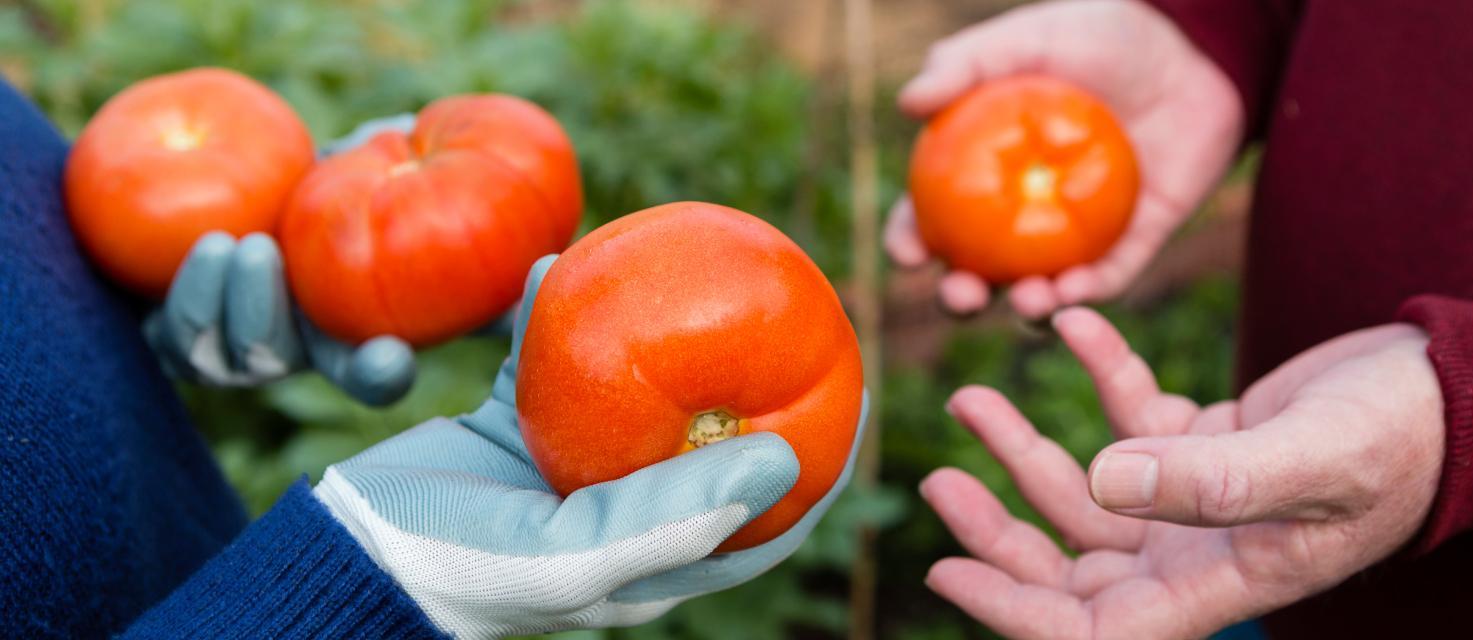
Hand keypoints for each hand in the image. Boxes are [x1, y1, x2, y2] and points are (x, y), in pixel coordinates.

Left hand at [143, 114, 421, 404]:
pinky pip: (160, 337)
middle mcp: (284, 356)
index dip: (380, 372)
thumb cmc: (318, 186)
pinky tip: (171, 247)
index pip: (370, 373)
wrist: (232, 209)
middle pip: (269, 358)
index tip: (388, 354)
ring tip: (216, 245)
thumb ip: (382, 161)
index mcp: (344, 337)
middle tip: (259, 248)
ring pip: (206, 357)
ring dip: (204, 305)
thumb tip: (401, 128)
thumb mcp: (356, 171)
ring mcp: (224, 355)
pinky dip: (166, 297)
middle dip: (258, 314)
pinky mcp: (172, 338)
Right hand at [313, 255, 868, 638]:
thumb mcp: (576, 556)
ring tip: (678, 259)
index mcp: (659, 557)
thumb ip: (677, 514)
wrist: (350, 555)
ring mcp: (570, 467)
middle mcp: (626, 510)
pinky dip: (556, 314)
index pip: (767, 511)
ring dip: (653, 328)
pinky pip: (551, 359)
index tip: (860, 387)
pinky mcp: (513, 430)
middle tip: (784, 299)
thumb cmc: (465, 571)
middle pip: (711, 435)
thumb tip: (790, 456)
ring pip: (635, 385)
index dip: (823, 454)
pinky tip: (558, 264)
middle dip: (750, 373)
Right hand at [886, 0, 1243, 317]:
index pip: (932, 216)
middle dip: (960, 296)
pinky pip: (1107, 279)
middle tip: (962, 296)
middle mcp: (1023, 210)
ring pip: (1040, 288)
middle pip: (978, 269)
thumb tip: (907, 103)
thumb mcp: (1026, 39)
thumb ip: (964, 63)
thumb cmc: (1101, 35)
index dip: (911, 240)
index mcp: (984, 169)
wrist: (1192, 47)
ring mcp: (1077, 233)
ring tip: (1029, 298)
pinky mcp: (1134, 242)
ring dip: (1026, 307)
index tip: (910, 254)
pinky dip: (1090, 293)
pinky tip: (1076, 291)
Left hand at [921, 308, 1443, 638]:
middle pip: (1072, 565)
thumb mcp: (1314, 459)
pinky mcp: (1211, 440)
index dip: (1015, 613)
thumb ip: (1211, 479)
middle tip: (940, 479)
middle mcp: (1198, 549)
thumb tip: (1102, 480)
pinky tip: (1071, 326)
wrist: (1463, 390)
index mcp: (1219, 579)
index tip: (947, 573)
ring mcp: (1201, 497)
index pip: (1094, 629)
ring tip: (973, 398)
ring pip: (1090, 489)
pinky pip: (1134, 415)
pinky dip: (1100, 375)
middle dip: (1000, 530)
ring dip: (1028, 449)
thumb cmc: (1406, 437)